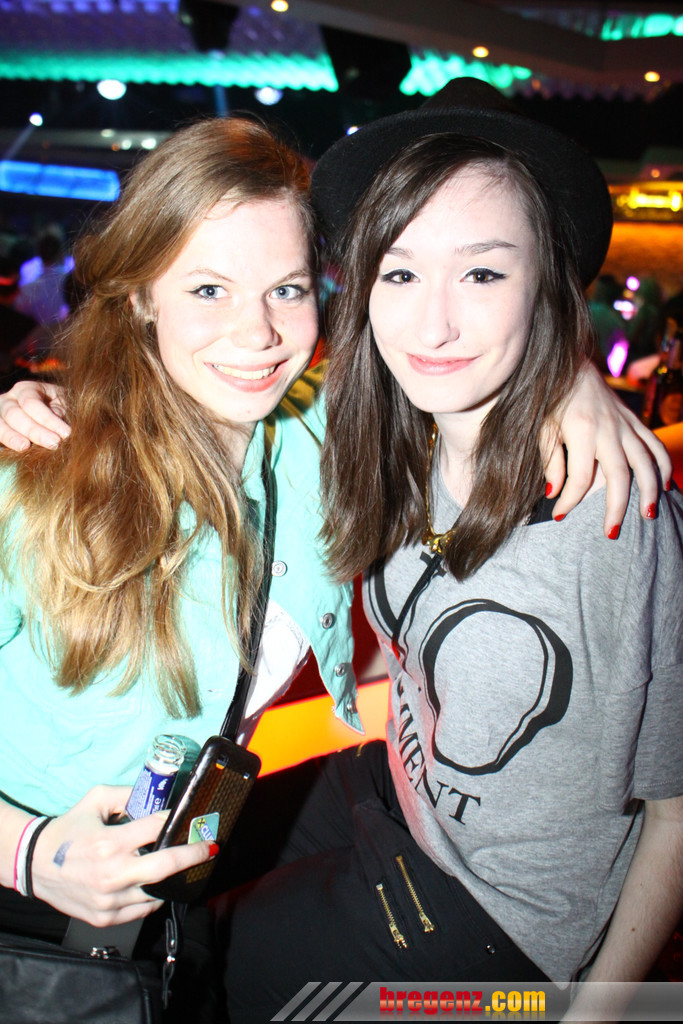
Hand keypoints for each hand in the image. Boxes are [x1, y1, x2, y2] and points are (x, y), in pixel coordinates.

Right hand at [0, 380, 69, 450]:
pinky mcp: (0, 428)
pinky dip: (5, 441)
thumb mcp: (62, 404)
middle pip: (14, 413)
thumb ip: (59, 411)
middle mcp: (10, 399)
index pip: (32, 403)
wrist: (49, 414)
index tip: (65, 433)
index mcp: (27, 389)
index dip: (48, 419)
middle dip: (34, 430)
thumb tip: (57, 420)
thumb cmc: (58, 408)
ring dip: (12, 437)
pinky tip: (17, 449)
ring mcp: (0, 414)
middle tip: (54, 443)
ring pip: (0, 424)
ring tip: (25, 447)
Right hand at [30, 786, 216, 925]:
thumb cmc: (67, 830)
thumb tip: (155, 793)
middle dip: (193, 854)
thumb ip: (126, 794)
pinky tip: (156, 884)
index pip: (156, 829)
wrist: (34, 865)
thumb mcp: (94, 800)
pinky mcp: (105, 917)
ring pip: (157, 892)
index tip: (192, 820)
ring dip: (172, 878)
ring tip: (182, 865)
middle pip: (166, 866)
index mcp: (110, 843)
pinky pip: (141, 910)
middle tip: (210, 846)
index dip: (176, 822)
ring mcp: (109, 900)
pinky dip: (153, 897)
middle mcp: (112, 874)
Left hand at [544, 363, 671, 535]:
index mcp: (581, 431)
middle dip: (617, 507)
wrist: (572, 367)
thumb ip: (550, 461)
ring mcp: (625, 425)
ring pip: (646, 462)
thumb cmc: (552, 401)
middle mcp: (608, 429)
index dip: (569, 500)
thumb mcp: (542, 429)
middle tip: (611, 533)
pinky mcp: (635, 421)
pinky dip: (663, 466)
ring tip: (648, 515)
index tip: (559, 515)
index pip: (579, 478)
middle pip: (619, 475)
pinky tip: (665, 486)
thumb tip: (552, 493)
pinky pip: (655, 446)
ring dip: (650, 490)